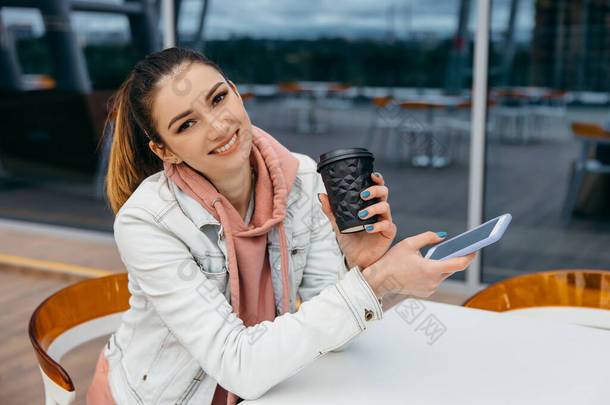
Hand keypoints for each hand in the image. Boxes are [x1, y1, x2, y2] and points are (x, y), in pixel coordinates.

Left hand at [318, 171, 396, 269]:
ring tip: (361, 214)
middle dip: (375, 190)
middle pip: (384, 193)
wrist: (355, 258)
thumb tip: (321, 195)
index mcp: (369, 204)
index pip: (376, 187)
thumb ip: (331, 210)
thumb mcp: (338, 224)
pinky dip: (377, 225)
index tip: (372, 174)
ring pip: (386, 207)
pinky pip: (387, 225)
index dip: (377, 179)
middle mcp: (379, 210)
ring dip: (373, 208)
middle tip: (363, 194)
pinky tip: (368, 228)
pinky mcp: (388, 233)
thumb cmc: (350, 239)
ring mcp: (385, 220)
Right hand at [362, 231, 476, 297]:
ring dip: (443, 265)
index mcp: (430, 269)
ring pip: (444, 274)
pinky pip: (436, 280)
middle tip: (459, 247)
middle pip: (452, 269)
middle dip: (454, 258)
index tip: (475, 249)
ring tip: (441, 253)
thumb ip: (428, 237)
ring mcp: (430, 289)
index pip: (458, 264)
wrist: (380, 280)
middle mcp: (433, 281)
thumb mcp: (409, 243)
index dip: (469, 256)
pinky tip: (429, 264)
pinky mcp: (426, 292)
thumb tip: (443, 237)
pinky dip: (435, 272)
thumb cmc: (392, 261)